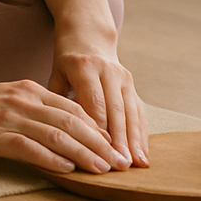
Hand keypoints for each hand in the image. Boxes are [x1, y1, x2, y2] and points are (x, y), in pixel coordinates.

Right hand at [0, 78, 134, 175]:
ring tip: (102, 168)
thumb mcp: (11, 99)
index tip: (116, 145)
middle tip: (120, 162)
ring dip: (84, 153)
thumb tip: (68, 131)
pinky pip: (30, 148)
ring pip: (57, 135)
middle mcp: (25, 101)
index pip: (75, 108)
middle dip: (101, 144)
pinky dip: (53, 159)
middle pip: (73, 122)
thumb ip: (38, 110)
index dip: (99, 128)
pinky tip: (68, 169)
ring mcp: (10, 118)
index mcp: (31, 91)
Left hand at [51, 40, 149, 167]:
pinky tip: (143, 153)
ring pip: (130, 112)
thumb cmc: (67, 60)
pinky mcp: (132, 84)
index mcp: (85, 67)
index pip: (94, 102)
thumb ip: (57, 100)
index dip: (98, 129)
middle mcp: (108, 71)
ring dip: (134, 140)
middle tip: (120, 165)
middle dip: (119, 140)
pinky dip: (142, 133)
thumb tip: (56, 132)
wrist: (88, 35)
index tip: (98, 152)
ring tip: (136, 164)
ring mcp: (123, 77)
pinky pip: (138, 111)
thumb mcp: (57, 73)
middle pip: (115, 110)